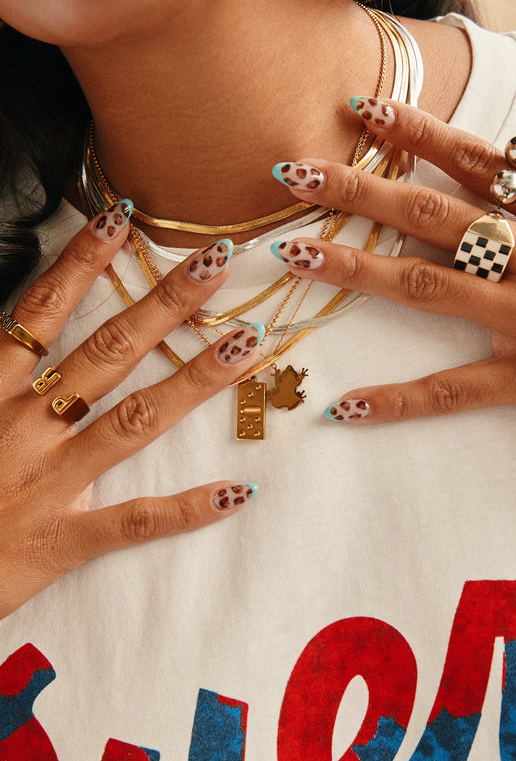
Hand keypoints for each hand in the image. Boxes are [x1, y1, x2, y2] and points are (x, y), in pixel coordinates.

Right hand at [0, 205, 261, 618]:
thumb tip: (9, 331)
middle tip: (216, 262)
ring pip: (133, 421)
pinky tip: (237, 491)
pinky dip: (186, 509)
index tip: (123, 220)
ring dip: (193, 380)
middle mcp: (22, 427)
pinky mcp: (60, 541)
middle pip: (104, 353)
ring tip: (246, 345)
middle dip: (163, 304)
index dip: (81, 263)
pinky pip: (134, 521)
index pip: (40, 312)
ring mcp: (47, 483)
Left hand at [270, 88, 515, 494]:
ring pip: (427, 285)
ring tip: (293, 255)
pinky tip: (348, 405)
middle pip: (434, 214)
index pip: (483, 162)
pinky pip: (456, 390)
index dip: (420, 132)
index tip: (367, 109)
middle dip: (360, 189)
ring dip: (356, 268)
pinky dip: (400, 399)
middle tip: (296, 171)